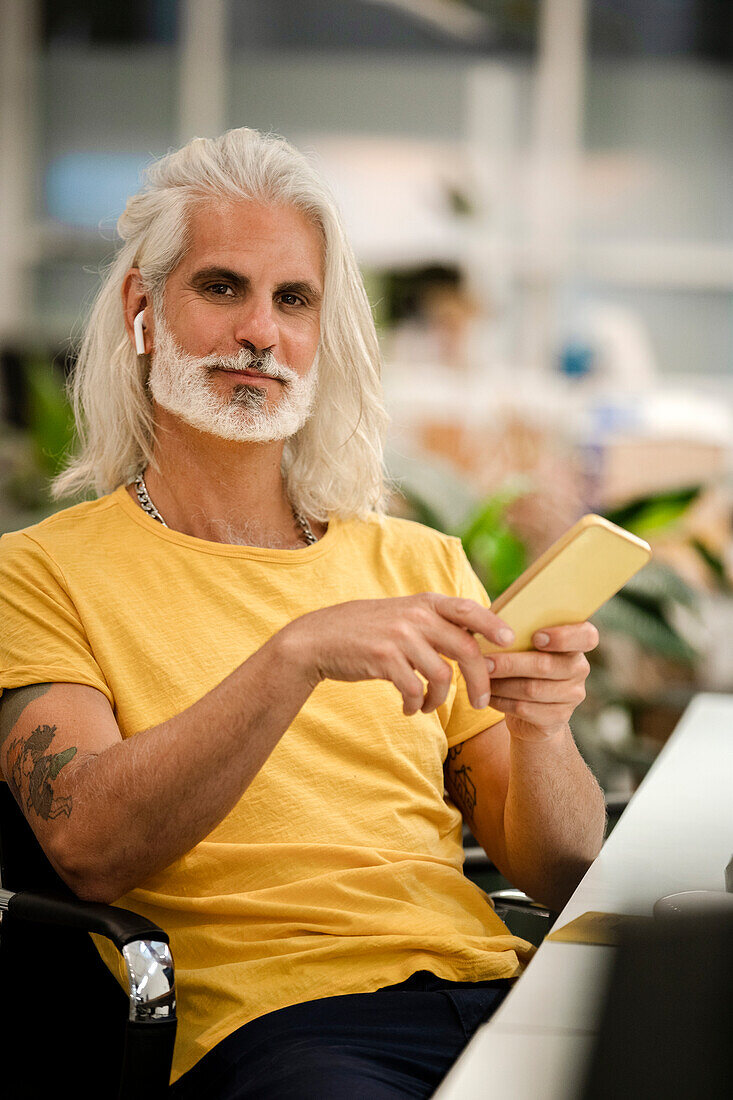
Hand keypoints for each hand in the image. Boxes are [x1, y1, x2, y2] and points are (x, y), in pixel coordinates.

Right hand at [281, 593, 514, 715]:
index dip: (493, 625)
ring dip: (439, 699)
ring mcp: (399, 636)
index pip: (469, 610)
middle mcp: (415, 615)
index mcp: (424, 603)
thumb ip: (433, 621)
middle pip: (466, 649)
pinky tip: (409, 708)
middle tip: (481, 702)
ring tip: (427, 706)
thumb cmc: (365, 631)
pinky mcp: (384, 659)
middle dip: (480, 680)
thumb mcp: (401, 614)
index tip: (510, 642)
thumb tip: (474, 638)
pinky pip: (414, 689)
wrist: (317, 640)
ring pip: (441, 675)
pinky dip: (415, 704)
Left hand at [486, 622, 599, 742]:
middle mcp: (579, 668)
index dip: (563, 637)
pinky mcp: (558, 718)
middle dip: (511, 663)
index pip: (587, 636)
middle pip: (547, 665)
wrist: (530, 708)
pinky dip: (501, 701)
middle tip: (484, 661)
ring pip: (533, 689)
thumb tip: (492, 620)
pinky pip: (525, 709)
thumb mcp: (524, 642)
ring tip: (480, 677)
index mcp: (577, 642)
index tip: (536, 637)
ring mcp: (572, 695)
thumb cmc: (523, 660)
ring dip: (502, 683)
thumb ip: (519, 628)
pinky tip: (487, 694)